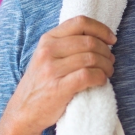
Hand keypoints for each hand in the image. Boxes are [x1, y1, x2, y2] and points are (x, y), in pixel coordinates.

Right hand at [1, 15, 116, 134]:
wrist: (23, 111)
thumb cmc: (41, 83)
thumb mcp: (46, 56)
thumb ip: (65, 44)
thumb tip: (98, 38)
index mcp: (48, 39)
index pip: (80, 22)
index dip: (101, 29)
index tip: (111, 39)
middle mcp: (48, 51)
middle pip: (89, 42)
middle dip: (106, 51)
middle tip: (110, 61)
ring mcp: (52, 70)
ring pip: (91, 58)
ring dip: (106, 66)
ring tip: (107, 72)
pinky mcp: (58, 88)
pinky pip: (88, 76)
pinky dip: (100, 77)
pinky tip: (101, 81)